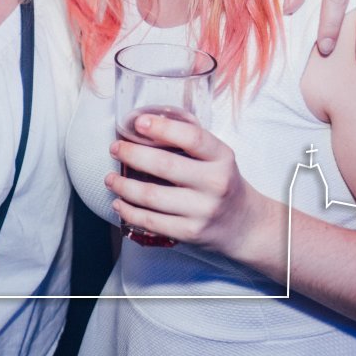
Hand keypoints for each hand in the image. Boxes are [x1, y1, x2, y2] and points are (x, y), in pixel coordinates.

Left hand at [106, 113, 276, 263]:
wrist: (245, 225)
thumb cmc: (222, 183)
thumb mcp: (217, 158)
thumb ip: (189, 142)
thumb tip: (145, 125)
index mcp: (221, 158)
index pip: (192, 138)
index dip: (162, 128)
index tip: (139, 123)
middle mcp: (215, 184)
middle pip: (164, 165)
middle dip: (131, 154)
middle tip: (115, 148)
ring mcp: (203, 211)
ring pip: (151, 196)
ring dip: (123, 186)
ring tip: (110, 178)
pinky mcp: (191, 233)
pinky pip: (151, 222)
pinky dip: (129, 211)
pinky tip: (119, 203)